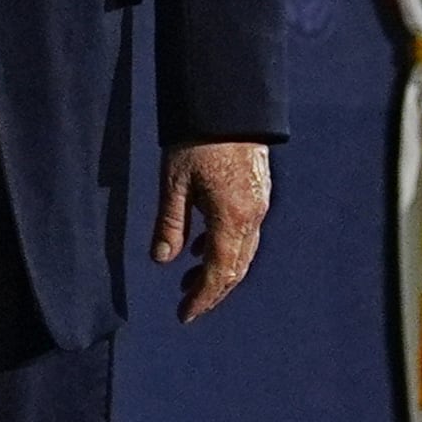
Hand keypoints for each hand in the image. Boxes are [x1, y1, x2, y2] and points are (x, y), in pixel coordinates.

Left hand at [152, 140, 270, 320]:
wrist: (228, 107)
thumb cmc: (196, 142)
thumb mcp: (173, 183)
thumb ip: (170, 224)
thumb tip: (161, 260)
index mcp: (233, 219)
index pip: (220, 272)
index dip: (203, 297)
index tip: (185, 315)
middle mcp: (253, 218)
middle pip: (235, 267)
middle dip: (212, 290)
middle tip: (187, 305)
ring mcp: (259, 206)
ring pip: (241, 252)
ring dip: (218, 271)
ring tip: (189, 282)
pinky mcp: (257, 194)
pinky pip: (243, 233)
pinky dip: (223, 248)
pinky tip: (201, 248)